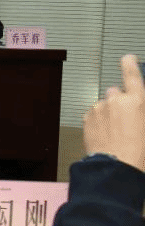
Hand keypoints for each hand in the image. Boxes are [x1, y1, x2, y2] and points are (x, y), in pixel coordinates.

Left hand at [84, 54, 144, 171]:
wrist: (116, 167)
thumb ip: (140, 111)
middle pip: (116, 93)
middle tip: (126, 121)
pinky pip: (94, 115)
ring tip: (115, 133)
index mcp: (136, 101)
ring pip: (104, 105)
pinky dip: (98, 121)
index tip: (127, 58)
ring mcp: (98, 108)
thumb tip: (136, 109)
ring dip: (108, 113)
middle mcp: (115, 100)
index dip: (129, 64)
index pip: (132, 74)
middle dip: (120, 102)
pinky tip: (106, 135)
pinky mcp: (86, 118)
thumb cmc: (139, 152)